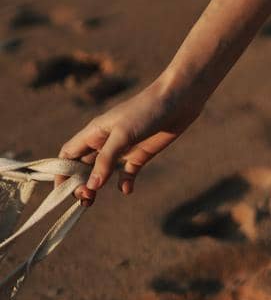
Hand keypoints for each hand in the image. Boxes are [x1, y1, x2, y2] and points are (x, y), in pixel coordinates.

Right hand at [53, 76, 207, 205]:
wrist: (180, 98)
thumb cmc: (147, 110)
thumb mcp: (123, 134)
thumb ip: (106, 160)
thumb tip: (90, 186)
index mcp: (94, 132)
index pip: (69, 154)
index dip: (62, 172)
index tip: (62, 191)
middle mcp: (105, 141)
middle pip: (83, 166)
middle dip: (79, 184)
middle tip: (85, 198)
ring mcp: (123, 148)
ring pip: (102, 172)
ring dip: (96, 186)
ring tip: (92, 201)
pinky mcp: (141, 153)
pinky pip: (127, 172)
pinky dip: (124, 182)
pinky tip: (127, 189)